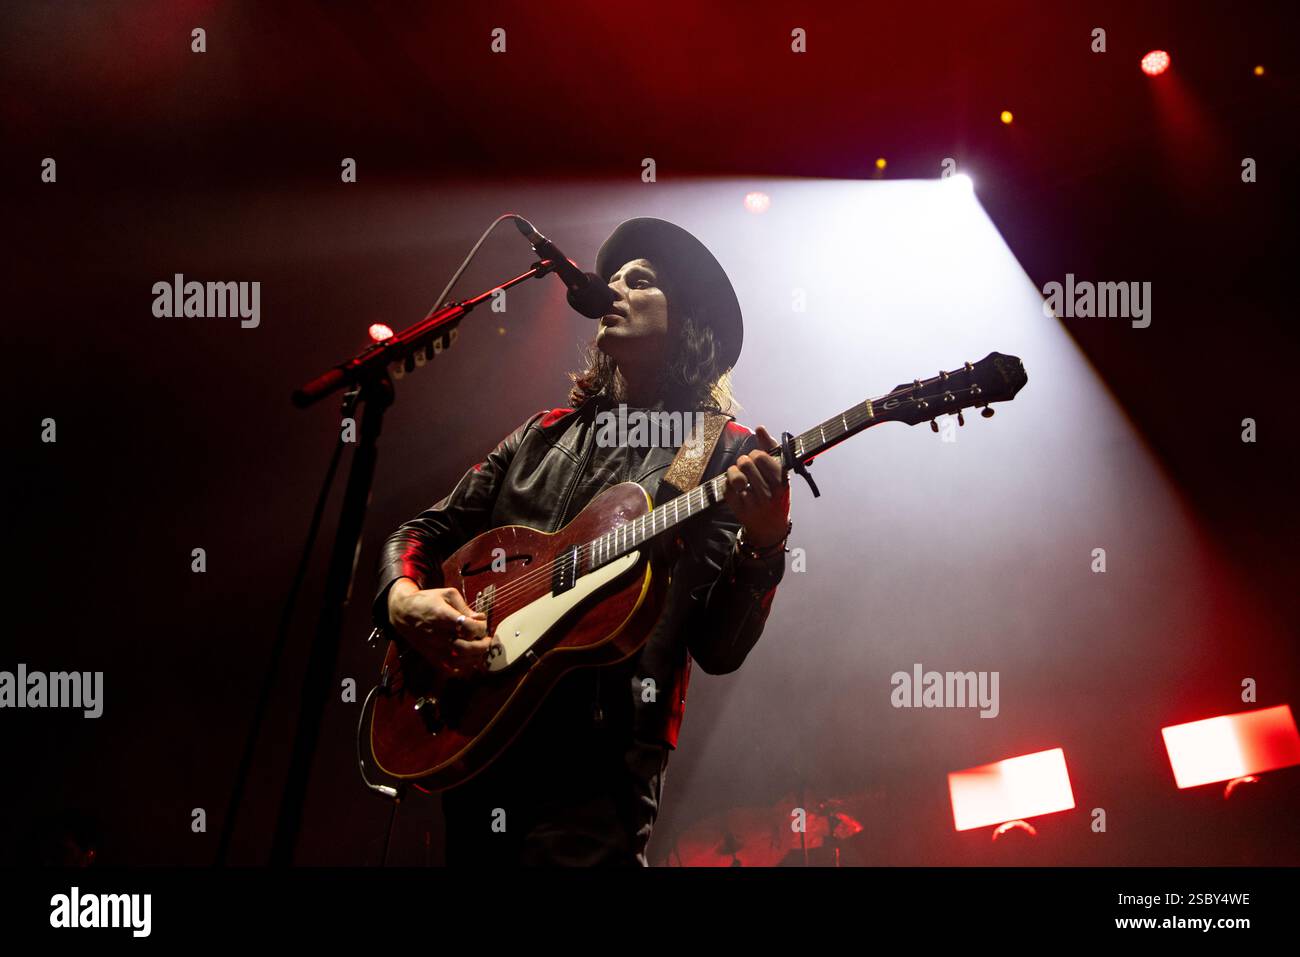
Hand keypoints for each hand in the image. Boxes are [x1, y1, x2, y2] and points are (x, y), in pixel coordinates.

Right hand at [387, 579, 492, 675]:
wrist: (402, 612)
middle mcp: (439, 635)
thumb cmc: (427, 600)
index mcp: (444, 617)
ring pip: (460, 661)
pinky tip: (467, 659)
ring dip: (474, 657)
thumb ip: (465, 607)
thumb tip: (480, 618)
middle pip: (467, 648)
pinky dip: (461, 667)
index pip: (469, 628)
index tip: (481, 622)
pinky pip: (448, 668)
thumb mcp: (447, 594)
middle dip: (482, 645)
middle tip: (487, 640)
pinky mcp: (430, 656)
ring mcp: (434, 648)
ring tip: (479, 649)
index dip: (481, 627)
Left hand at [723, 425, 790, 549]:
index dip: (755, 455)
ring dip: (734, 472)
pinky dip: (728, 485)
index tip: (758, 460)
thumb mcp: (779, 472)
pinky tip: (735, 488)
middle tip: (747, 468)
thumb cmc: (775, 493)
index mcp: (781, 481)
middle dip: (743, 461)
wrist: (770, 527)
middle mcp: (769, 493)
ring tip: (739, 477)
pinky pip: (727, 489)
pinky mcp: (740, 510)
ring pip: (735, 476)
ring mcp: (754, 503)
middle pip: (746, 463)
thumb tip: (760, 428)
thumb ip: (770, 448)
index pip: (760, 456)